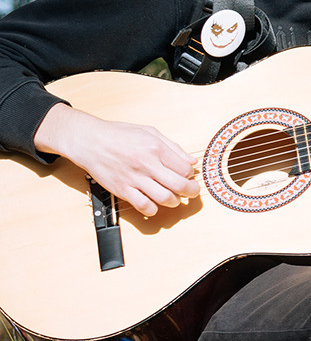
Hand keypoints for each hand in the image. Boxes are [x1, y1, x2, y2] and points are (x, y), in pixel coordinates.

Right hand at [34, 105, 199, 217]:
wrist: (88, 140)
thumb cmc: (118, 134)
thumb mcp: (149, 132)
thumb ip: (173, 147)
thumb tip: (191, 162)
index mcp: (156, 148)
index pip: (185, 169)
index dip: (190, 175)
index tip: (188, 176)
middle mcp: (146, 164)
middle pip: (179, 185)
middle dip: (191, 191)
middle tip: (191, 192)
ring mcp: (134, 178)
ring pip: (165, 198)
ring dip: (174, 201)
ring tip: (174, 197)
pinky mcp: (122, 189)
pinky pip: (145, 206)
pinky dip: (154, 209)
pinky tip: (154, 203)